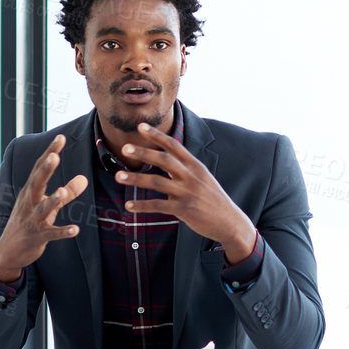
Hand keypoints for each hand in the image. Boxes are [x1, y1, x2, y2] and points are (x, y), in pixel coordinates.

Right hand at [0, 135, 86, 280]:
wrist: (9, 251)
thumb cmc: (30, 223)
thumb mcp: (48, 205)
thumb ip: (68, 192)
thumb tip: (84, 178)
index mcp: (30, 191)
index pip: (39, 168)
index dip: (49, 152)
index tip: (61, 137)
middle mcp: (28, 203)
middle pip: (36, 183)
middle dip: (44, 170)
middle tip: (54, 156)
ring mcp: (32, 220)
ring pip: (42, 209)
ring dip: (52, 200)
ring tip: (62, 192)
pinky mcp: (37, 237)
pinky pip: (51, 234)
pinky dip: (63, 232)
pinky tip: (76, 230)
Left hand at [115, 122, 258, 263]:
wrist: (229, 222)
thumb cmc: (212, 199)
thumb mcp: (203, 178)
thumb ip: (185, 168)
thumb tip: (166, 158)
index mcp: (195, 166)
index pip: (174, 146)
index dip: (156, 136)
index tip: (141, 127)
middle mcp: (191, 176)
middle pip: (164, 160)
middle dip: (143, 153)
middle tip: (125, 147)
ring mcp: (187, 193)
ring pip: (157, 182)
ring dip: (136, 179)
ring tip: (118, 176)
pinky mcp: (184, 209)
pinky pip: (159, 206)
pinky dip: (142, 205)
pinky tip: (128, 205)